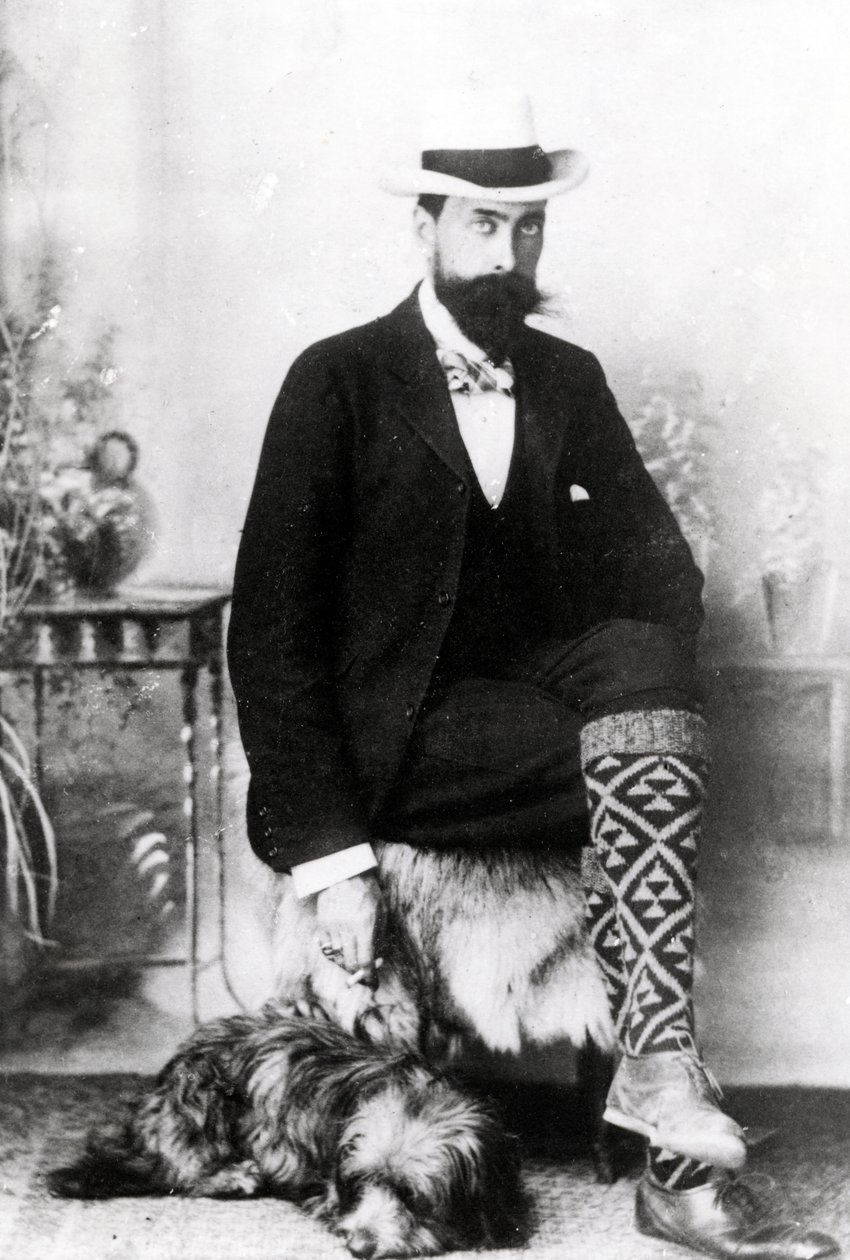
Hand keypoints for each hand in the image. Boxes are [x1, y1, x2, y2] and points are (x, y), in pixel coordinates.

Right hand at [315, 871, 382, 985]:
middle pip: (349, 963)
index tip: (372, 984)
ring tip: (352, 962)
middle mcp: (346, 928)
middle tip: (362, 975)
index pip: (365, 961)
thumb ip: (379, 936)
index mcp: (364, 925)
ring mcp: (331, 926)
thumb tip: (376, 960)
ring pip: (336, 957)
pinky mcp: (321, 923)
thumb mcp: (381, 912)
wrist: (345, 873)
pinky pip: (325, 948)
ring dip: (345, 964)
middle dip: (357, 974)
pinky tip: (340, 952)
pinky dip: (333, 954)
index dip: (369, 976)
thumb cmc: (367, 892)